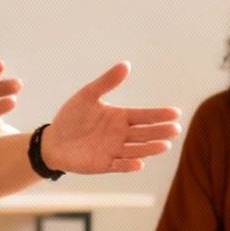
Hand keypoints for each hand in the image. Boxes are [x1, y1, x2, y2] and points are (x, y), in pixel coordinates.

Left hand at [39, 62, 180, 174]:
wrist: (53, 141)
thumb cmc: (72, 117)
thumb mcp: (88, 95)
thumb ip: (106, 82)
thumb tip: (126, 64)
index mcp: (121, 117)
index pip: (144, 116)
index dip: (159, 115)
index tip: (175, 113)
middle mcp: (121, 135)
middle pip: (145, 133)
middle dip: (160, 131)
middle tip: (176, 129)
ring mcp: (114, 151)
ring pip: (137, 150)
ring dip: (150, 148)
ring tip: (165, 145)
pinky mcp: (104, 165)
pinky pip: (119, 166)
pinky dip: (129, 165)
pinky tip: (139, 163)